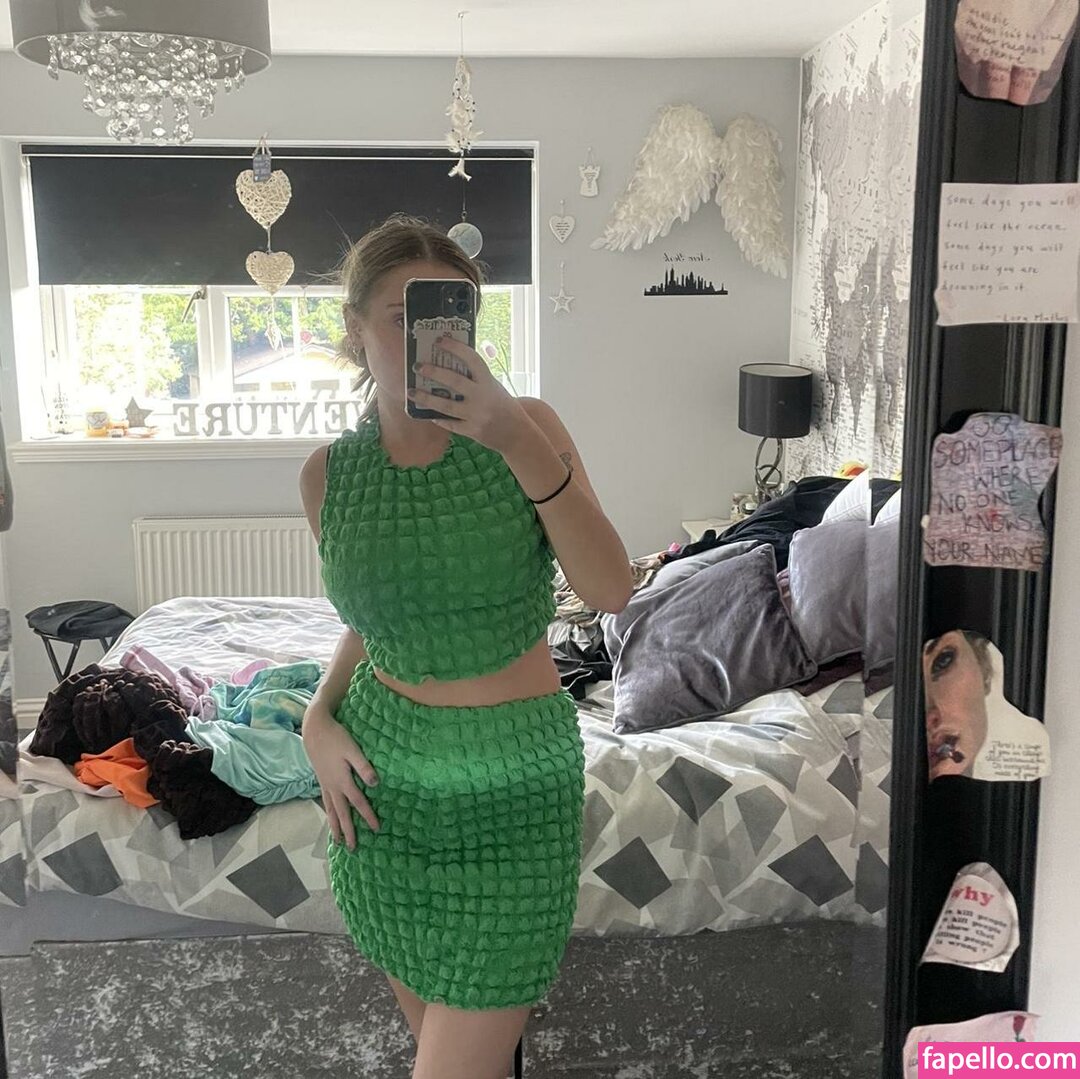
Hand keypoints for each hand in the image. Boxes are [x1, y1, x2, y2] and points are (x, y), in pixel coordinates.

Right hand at [301, 705, 380, 848]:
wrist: (315, 730)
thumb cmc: (336, 738)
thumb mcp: (353, 750)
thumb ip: (363, 767)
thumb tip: (375, 784)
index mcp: (342, 781)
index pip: (358, 803)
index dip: (368, 816)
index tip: (376, 829)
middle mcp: (333, 787)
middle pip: (342, 813)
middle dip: (348, 831)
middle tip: (352, 848)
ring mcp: (325, 784)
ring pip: (331, 810)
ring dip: (335, 826)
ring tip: (337, 841)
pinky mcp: (321, 780)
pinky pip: (326, 803)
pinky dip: (328, 813)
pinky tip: (330, 817)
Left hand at [408, 336, 530, 455]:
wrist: (516, 432)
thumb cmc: (502, 404)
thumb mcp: (493, 385)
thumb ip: (476, 377)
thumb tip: (450, 362)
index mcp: (488, 381)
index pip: (471, 359)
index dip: (455, 348)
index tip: (439, 340)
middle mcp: (482, 397)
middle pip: (454, 381)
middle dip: (434, 372)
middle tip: (417, 366)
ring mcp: (476, 415)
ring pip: (446, 406)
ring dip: (426, 399)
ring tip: (411, 392)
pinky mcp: (472, 431)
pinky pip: (450, 424)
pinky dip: (439, 419)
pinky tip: (428, 413)